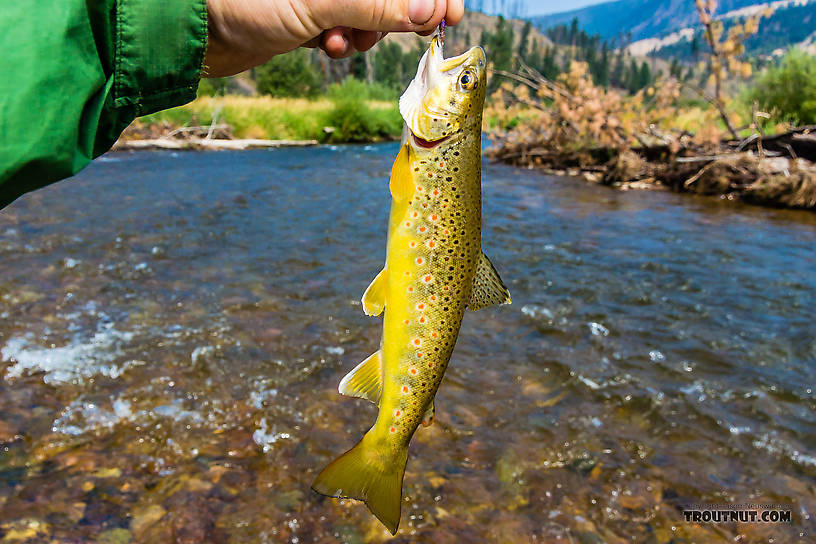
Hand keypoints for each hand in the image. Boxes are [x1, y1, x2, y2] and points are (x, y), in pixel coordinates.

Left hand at [205, 0, 464, 76]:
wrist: (191, 29)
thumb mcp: (319, 2)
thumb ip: (376, 4)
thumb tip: (428, 10)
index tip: (449, 14)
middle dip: (398, 13)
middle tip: (413, 34)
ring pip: (369, 10)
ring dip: (366, 33)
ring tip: (344, 43)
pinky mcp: (307, 11)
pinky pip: (343, 25)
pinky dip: (341, 40)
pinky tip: (325, 46)